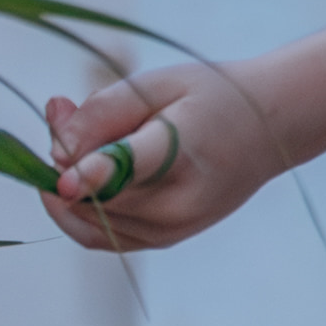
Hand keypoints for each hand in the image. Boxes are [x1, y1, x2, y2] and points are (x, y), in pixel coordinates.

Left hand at [43, 64, 267, 254]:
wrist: (270, 132)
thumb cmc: (212, 98)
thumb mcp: (159, 83)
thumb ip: (104, 110)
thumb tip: (55, 146)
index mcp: (185, 151)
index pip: (133, 169)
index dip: (92, 174)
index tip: (63, 179)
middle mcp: (179, 203)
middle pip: (97, 196)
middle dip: (61, 162)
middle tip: (60, 111)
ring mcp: (171, 230)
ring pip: (89, 220)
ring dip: (65, 187)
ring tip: (74, 138)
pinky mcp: (163, 242)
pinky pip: (99, 236)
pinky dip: (77, 209)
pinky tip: (76, 176)